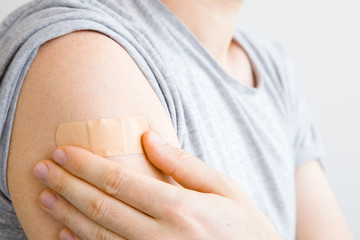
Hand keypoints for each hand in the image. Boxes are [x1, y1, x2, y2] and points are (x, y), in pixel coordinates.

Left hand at [34, 130, 280, 239]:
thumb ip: (184, 165)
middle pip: (102, 206)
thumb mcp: (224, 188)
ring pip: (99, 234)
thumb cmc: (245, 226)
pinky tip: (63, 232)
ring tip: (45, 196)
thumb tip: (149, 137)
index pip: (121, 181)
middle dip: (68, 185)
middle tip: (42, 169)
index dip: (88, 165)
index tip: (65, 151)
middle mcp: (162, 234)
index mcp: (181, 207)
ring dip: (67, 213)